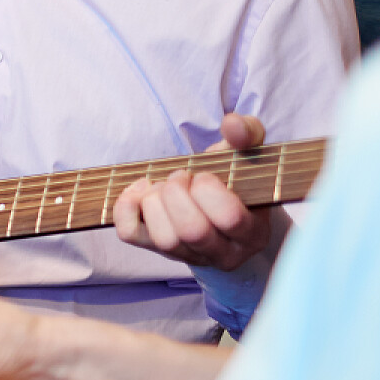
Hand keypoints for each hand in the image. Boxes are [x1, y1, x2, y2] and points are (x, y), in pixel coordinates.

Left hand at [113, 114, 270, 270]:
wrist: (218, 211)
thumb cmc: (233, 181)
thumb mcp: (245, 156)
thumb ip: (247, 135)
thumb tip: (232, 123)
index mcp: (253, 232)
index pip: (228, 218)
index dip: (208, 189)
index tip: (204, 175)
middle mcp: (224, 253)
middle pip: (192, 230)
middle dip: (177, 193)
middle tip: (180, 177)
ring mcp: (189, 256)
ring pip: (164, 238)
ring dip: (155, 202)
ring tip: (162, 186)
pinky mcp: (156, 250)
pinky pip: (131, 234)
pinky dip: (126, 208)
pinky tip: (141, 191)